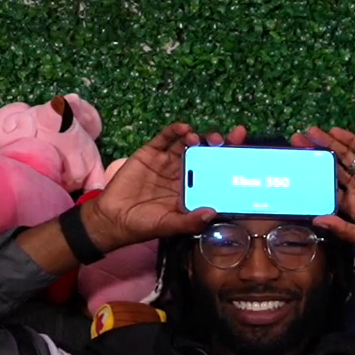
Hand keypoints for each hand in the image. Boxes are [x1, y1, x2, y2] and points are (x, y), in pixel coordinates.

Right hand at [84, 122, 217, 249]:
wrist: (112, 218)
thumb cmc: (143, 224)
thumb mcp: (169, 225)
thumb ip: (190, 221)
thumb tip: (211, 212)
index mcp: (192, 189)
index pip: (215, 171)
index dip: (228, 160)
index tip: (242, 151)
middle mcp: (182, 173)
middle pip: (205, 153)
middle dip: (217, 144)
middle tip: (225, 140)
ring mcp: (167, 161)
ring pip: (187, 143)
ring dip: (197, 137)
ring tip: (200, 138)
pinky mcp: (151, 152)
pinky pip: (165, 138)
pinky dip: (175, 130)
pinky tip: (183, 128)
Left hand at [296, 126, 354, 252]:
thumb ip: (342, 229)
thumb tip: (316, 220)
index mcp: (349, 208)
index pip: (324, 190)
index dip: (309, 180)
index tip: (294, 170)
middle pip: (329, 168)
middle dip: (312, 155)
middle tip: (294, 142)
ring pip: (342, 156)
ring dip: (326, 144)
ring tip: (308, 132)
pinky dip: (348, 140)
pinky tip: (334, 132)